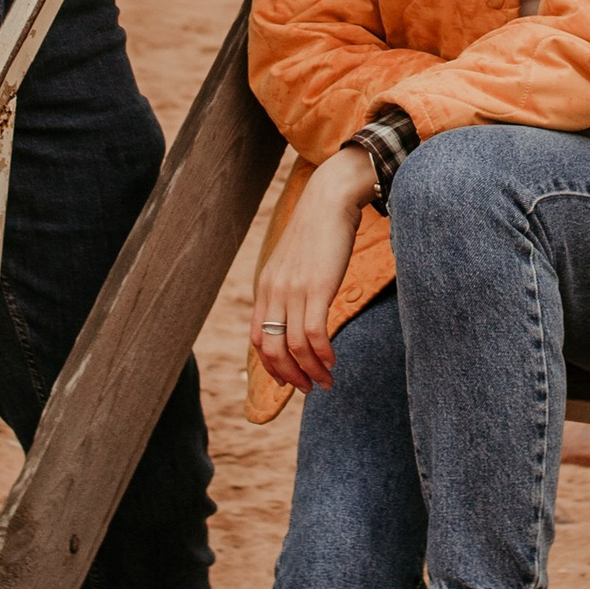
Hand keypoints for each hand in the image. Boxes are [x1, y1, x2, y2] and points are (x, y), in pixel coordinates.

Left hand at [254, 149, 377, 393]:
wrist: (330, 199)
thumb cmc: (319, 232)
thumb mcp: (295, 264)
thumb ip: (291, 289)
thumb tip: (299, 315)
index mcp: (265, 288)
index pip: (257, 340)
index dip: (271, 368)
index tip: (290, 380)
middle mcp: (273, 292)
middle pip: (271, 350)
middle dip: (290, 377)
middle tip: (310, 389)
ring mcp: (293, 290)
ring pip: (293, 347)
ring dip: (310, 371)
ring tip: (326, 382)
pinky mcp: (317, 287)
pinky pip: (314, 333)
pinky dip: (322, 355)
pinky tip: (332, 362)